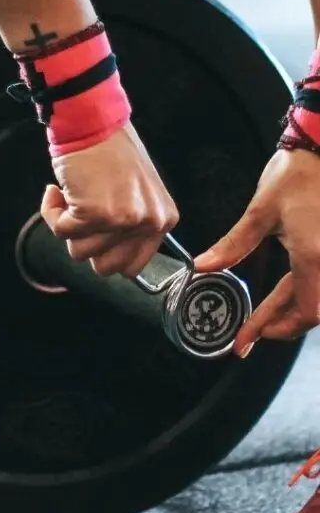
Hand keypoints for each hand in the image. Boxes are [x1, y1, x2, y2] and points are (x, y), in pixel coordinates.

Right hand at [41, 123, 178, 276]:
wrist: (92, 121)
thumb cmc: (109, 151)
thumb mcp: (136, 193)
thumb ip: (131, 225)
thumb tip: (107, 256)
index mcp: (163, 219)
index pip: (132, 267)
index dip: (105, 253)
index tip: (95, 233)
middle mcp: (147, 222)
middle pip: (105, 268)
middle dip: (85, 244)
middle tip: (81, 215)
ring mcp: (122, 220)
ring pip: (79, 251)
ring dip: (67, 225)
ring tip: (71, 196)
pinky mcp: (94, 213)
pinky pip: (60, 231)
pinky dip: (51, 212)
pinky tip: (57, 191)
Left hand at [194, 148, 319, 356]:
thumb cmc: (300, 173)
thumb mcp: (262, 211)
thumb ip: (234, 244)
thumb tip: (204, 267)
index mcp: (316, 258)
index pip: (302, 311)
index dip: (273, 328)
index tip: (246, 339)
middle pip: (313, 310)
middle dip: (281, 324)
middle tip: (252, 333)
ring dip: (295, 310)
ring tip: (267, 317)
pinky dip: (305, 291)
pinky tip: (290, 293)